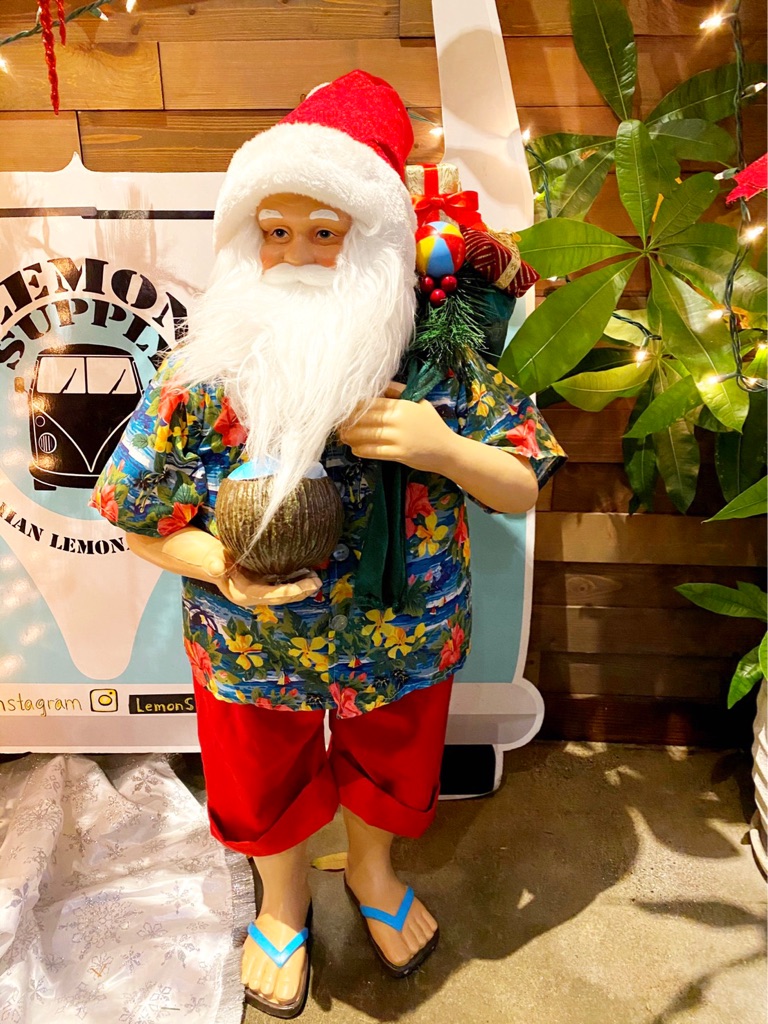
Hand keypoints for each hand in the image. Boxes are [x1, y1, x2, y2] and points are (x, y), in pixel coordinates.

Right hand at [203, 546, 321, 606]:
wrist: (215, 561)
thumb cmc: (215, 559)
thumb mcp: (212, 560)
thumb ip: (214, 564)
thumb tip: (215, 567)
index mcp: (244, 594)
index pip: (268, 595)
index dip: (284, 592)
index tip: (299, 589)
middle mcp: (256, 596)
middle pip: (281, 597)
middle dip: (299, 592)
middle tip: (316, 583)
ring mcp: (262, 590)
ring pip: (286, 592)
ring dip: (302, 588)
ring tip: (317, 579)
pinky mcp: (267, 583)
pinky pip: (285, 584)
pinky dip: (297, 580)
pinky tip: (309, 572)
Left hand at [338, 381, 456, 473]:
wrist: (447, 449)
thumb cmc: (432, 425)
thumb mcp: (418, 402)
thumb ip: (398, 391)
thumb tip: (379, 382)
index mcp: (401, 405)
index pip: (371, 403)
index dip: (354, 408)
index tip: (343, 410)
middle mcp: (398, 420)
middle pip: (365, 419)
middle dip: (349, 423)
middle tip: (338, 425)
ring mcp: (399, 438)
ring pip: (367, 436)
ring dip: (352, 437)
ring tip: (343, 437)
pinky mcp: (400, 453)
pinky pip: (375, 451)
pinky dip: (362, 450)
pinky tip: (355, 449)